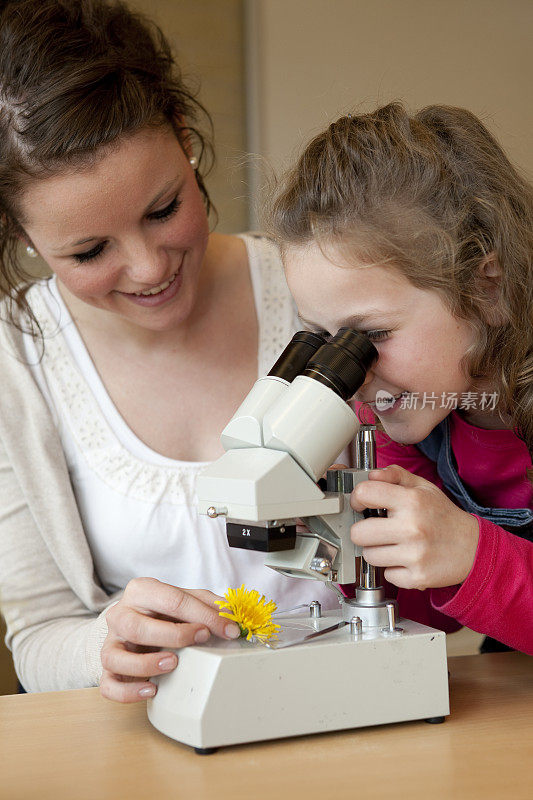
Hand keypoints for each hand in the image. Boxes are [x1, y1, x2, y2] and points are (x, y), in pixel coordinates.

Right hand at [100, 577, 239, 702]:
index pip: (171, 600)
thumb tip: (230, 616)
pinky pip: (108, 684)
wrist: (133, 622)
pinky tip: (151, 689)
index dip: (203, 615)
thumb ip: (207, 603)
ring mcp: (111, 643)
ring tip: (173, 664)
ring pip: (114, 656)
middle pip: (137, 626)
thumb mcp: (184, 598)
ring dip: (145, 664)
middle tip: (201, 639)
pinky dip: (128, 691)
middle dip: (174, 635)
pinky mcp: (106, 669)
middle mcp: (121, 614)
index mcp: (141, 591)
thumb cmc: (161, 611)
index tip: (228, 629)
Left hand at [350, 465, 478, 590]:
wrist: (473, 548)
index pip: (365, 493)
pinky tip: (406, 559)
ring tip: (395, 544)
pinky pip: (386, 575)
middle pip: (358, 533)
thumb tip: (371, 475)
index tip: (362, 504)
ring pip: (369, 556)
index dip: (358, 498)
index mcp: (412, 501)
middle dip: (364, 531)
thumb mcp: (423, 487)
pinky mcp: (417, 577)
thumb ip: (395, 475)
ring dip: (377, 551)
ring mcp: (415, 555)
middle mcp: (412, 528)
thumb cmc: (442, 516)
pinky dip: (393, 569)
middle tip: (378, 529)